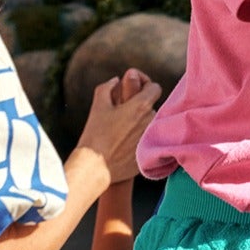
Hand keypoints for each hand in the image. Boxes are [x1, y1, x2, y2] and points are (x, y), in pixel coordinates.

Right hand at [74, 70, 160, 184]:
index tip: (136, 89)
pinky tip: (124, 144)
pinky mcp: (149, 153)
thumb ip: (107, 88)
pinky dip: (138, 139)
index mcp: (141, 106)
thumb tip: (116, 80)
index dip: (145, 85)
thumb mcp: (98, 107)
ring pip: (149, 124)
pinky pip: (147, 140)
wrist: (94, 168)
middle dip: (139, 106)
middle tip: (123, 112)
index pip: (155, 88)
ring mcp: (151, 138)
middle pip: (151, 106)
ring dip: (140, 123)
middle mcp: (151, 121)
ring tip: (122, 130)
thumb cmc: (95, 136)